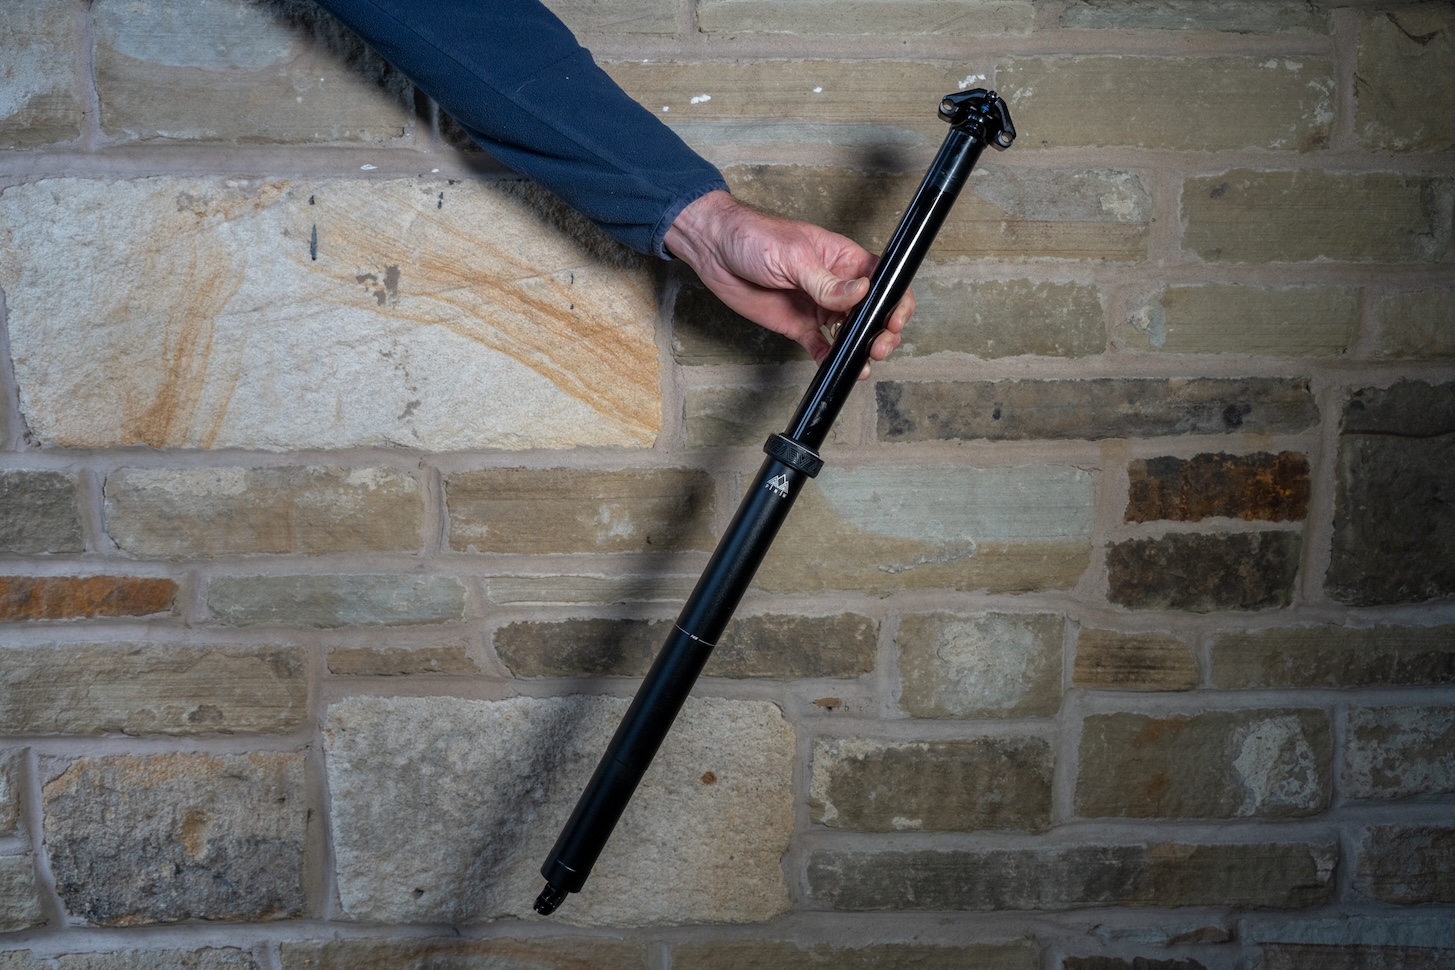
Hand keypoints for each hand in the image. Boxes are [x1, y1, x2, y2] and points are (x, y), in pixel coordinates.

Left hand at [664, 190, 912, 376]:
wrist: (714, 250)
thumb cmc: (753, 236)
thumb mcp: (793, 256)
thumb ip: (827, 281)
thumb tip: (861, 293)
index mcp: (843, 258)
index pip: (883, 279)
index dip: (896, 300)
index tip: (894, 320)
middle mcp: (836, 284)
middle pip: (873, 311)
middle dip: (882, 331)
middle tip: (878, 347)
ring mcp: (818, 306)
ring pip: (851, 332)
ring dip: (861, 347)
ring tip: (863, 361)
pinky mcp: (798, 325)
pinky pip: (821, 346)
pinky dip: (831, 358)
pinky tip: (836, 367)